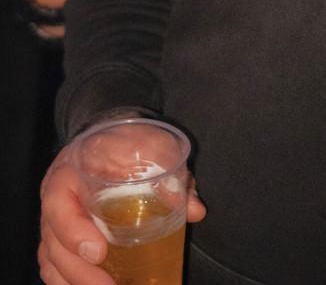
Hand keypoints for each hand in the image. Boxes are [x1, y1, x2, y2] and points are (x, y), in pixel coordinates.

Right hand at [39, 138, 205, 284]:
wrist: (112, 135)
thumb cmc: (130, 141)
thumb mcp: (151, 145)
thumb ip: (169, 174)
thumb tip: (194, 210)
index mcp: (71, 171)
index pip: (58, 202)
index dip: (72, 230)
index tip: (99, 251)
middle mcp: (57, 199)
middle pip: (53, 242)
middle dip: (79, 271)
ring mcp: (56, 221)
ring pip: (52, 259)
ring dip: (74, 281)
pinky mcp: (62, 237)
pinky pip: (54, 265)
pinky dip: (67, 281)